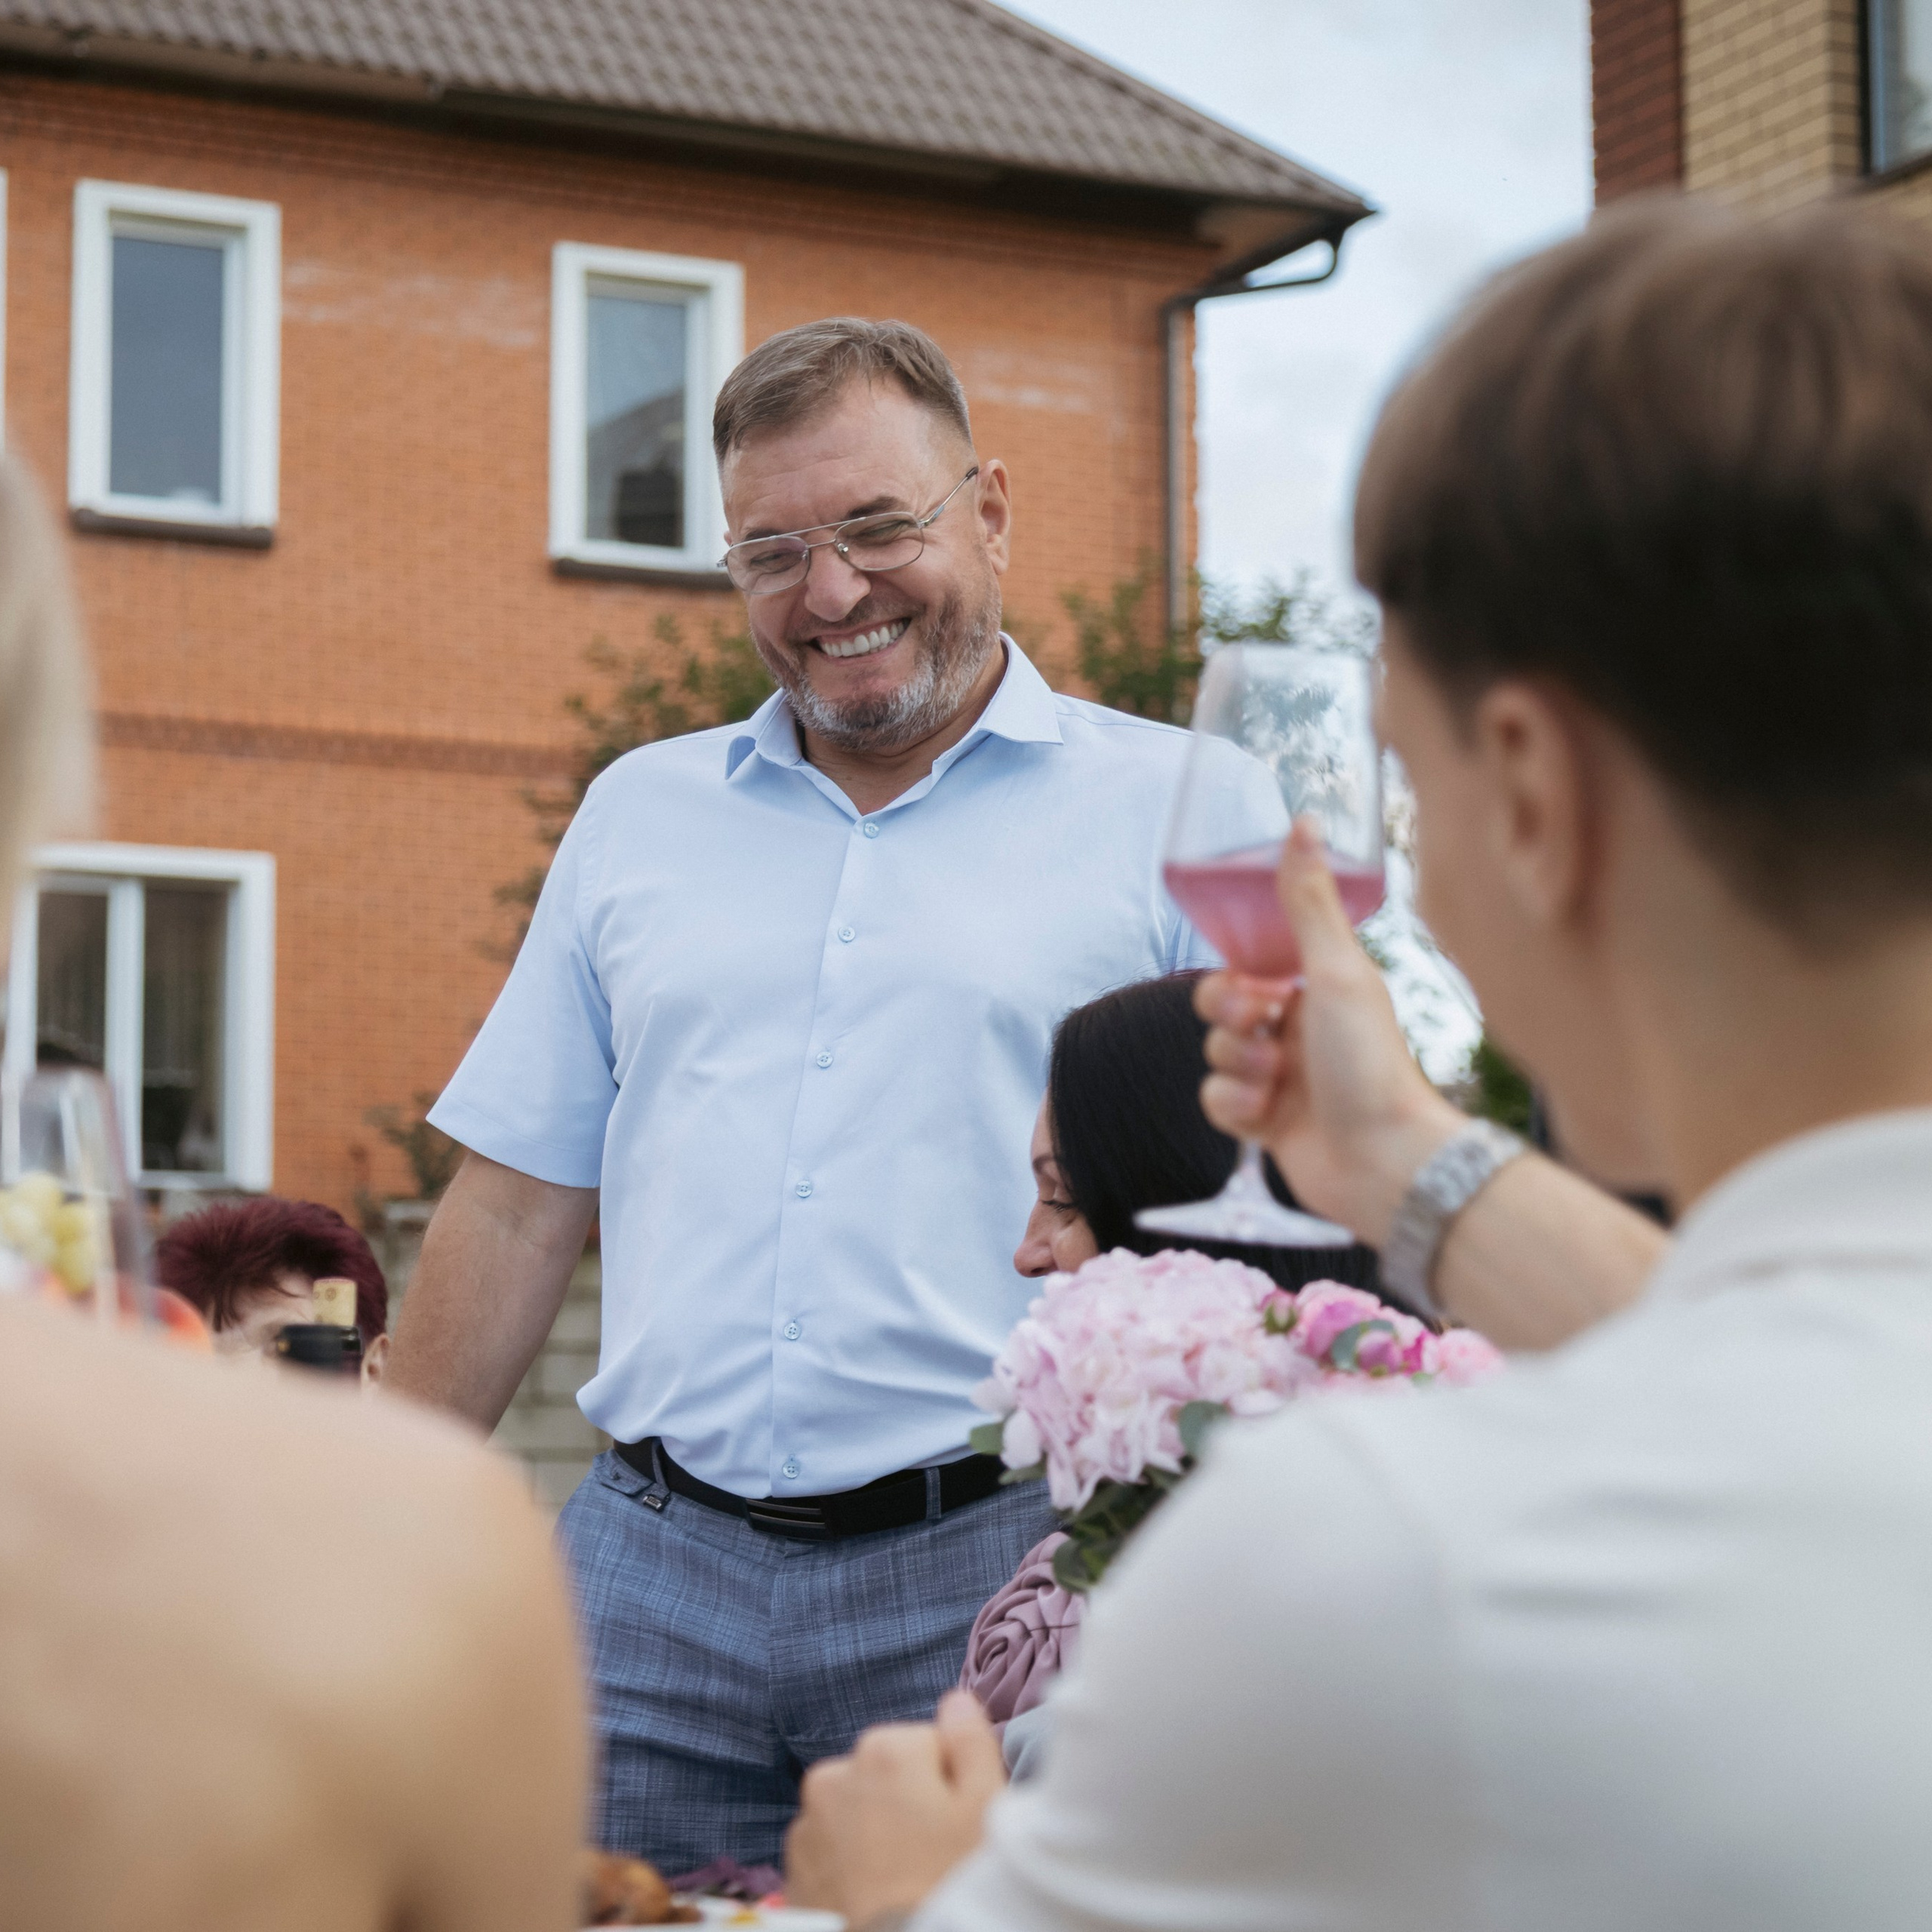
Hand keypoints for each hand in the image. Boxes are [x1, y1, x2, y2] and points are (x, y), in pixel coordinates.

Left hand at [786, 1691, 1006, 1925]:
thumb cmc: (949, 1881)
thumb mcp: (986, 1806)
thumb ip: (971, 1740)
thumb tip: (956, 1701)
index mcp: (883, 1749)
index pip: (929, 1744)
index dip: (950, 1783)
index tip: (955, 1822)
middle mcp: (833, 1775)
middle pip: (887, 1774)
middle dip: (908, 1801)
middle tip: (930, 1853)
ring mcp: (805, 1825)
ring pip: (855, 1811)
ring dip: (874, 1831)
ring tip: (901, 1876)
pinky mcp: (790, 1870)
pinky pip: (830, 1850)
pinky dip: (847, 1864)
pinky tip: (872, 1892)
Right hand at [1197, 819, 1464, 1245]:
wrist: (1384, 1164)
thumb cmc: (1371, 1064)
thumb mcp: (1336, 971)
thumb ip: (1307, 901)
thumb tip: (1303, 821)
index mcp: (1318, 987)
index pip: (1247, 961)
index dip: (1235, 973)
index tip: (1255, 984)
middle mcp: (1298, 1028)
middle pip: (1220, 1006)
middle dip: (1228, 1019)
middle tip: (1261, 1029)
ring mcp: (1281, 1077)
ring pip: (1216, 1055)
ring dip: (1239, 1068)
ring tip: (1278, 1083)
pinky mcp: (1265, 1125)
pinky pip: (1216, 1101)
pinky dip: (1235, 1108)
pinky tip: (1268, 1118)